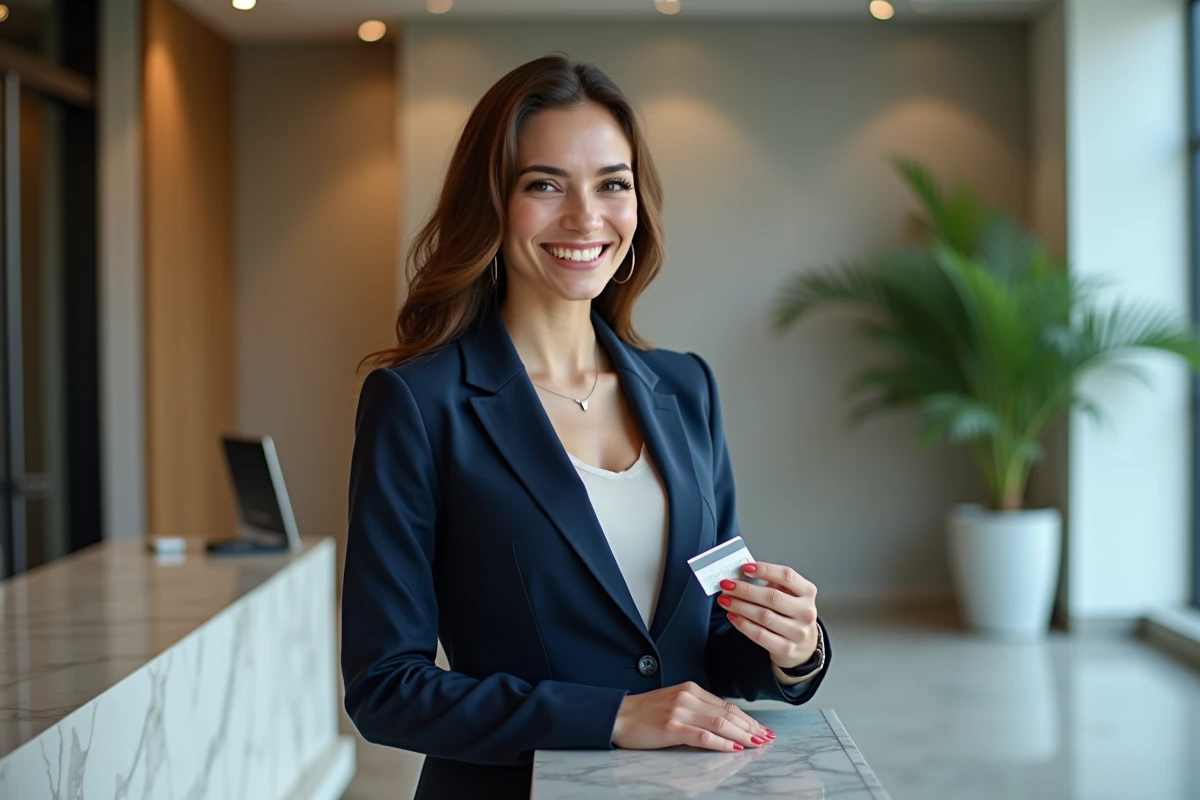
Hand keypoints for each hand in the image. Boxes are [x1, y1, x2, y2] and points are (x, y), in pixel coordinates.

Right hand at [611, 681, 775, 751]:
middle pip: (727, 713)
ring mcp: (680, 711)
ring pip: (720, 723)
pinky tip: (734, 748)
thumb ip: (697, 709)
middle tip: (768, 737)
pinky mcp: (671, 727)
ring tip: (758, 743)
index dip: (747, 718)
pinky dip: (722, 743)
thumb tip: (724, 724)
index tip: (762, 728)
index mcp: (690, 689)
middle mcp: (688, 697)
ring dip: (742, 735)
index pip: (726, 705)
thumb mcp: (674, 703)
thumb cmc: (645, 713)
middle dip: (751, 726)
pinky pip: (703, 736)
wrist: (618, 716)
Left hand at [718, 562, 819, 669]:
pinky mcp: (787, 648)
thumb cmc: (790, 612)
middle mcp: (806, 611)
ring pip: (764, 616)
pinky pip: (760, 635)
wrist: (804, 644)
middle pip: (772, 597)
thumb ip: (770, 583)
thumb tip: (740, 575)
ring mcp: (798, 632)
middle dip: (745, 590)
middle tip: (726, 585)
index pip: (787, 576)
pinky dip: (743, 624)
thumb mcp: (788, 594)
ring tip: (724, 600)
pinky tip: (732, 616)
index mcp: (807, 592)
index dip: (765, 570)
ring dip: (740, 606)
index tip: (745, 568)